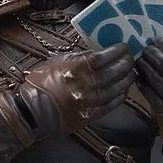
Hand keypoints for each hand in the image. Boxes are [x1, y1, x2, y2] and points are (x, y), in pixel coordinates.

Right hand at [16, 43, 134, 139]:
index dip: (119, 50)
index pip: (107, 55)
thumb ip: (79, 57)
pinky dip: (121, 95)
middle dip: (127, 62)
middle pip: (117, 70)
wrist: (32, 111)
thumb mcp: (57, 62)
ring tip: (129, 73)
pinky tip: (122, 90)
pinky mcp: (93, 115)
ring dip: (127, 78)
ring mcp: (93, 100)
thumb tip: (97, 52)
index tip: (123, 47)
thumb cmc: (41, 83)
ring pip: (119, 87)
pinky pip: (113, 103)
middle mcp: (90, 83)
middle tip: (130, 58)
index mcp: (80, 67)